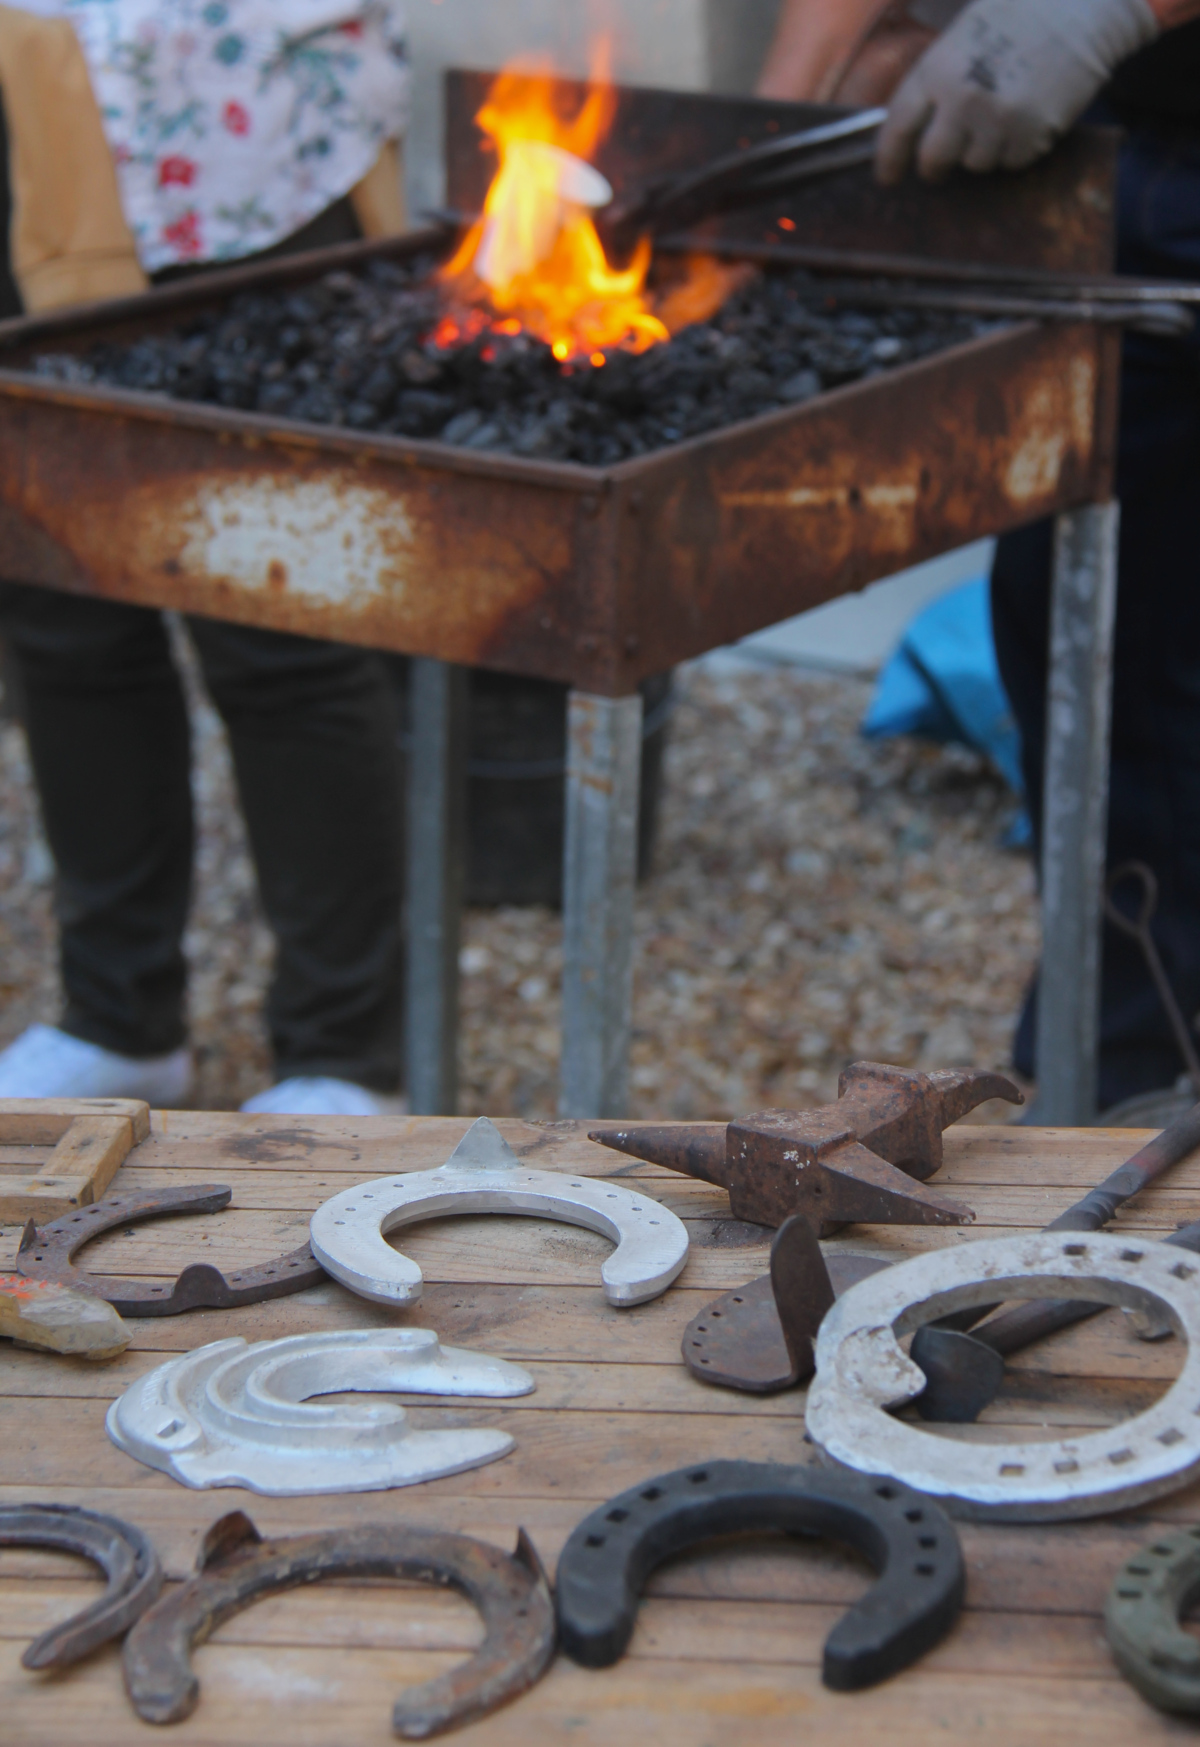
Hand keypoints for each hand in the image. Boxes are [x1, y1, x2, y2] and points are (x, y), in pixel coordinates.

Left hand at [876, 0, 1158, 182]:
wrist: (1079, 6)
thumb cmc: (1017, 15)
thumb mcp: (960, 39)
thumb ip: (934, 83)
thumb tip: (913, 129)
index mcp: (937, 69)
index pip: (898, 128)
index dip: (888, 159)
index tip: (886, 177)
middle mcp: (963, 100)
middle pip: (933, 161)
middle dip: (934, 168)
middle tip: (939, 167)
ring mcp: (998, 121)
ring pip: (975, 165)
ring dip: (982, 151)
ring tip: (999, 115)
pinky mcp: (1032, 136)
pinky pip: (1011, 163)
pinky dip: (1015, 148)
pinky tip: (1026, 115)